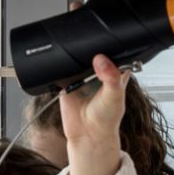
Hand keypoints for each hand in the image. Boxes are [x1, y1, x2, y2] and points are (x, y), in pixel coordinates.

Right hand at [59, 54, 127, 174]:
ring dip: (72, 54)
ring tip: (74, 58)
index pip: (114, 49)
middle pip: (92, 50)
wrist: (88, 136)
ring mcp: (81, 74)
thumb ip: (111, 77)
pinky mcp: (66, 80)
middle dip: (88, 47)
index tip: (104, 39)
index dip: (110, 43)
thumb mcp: (115, 96)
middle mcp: (98, 70)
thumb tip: (101, 60)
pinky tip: (61, 65)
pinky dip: (58, 64)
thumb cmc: (107, 119)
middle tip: (85, 47)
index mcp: (115, 70)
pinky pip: (60, 67)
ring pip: (75, 56)